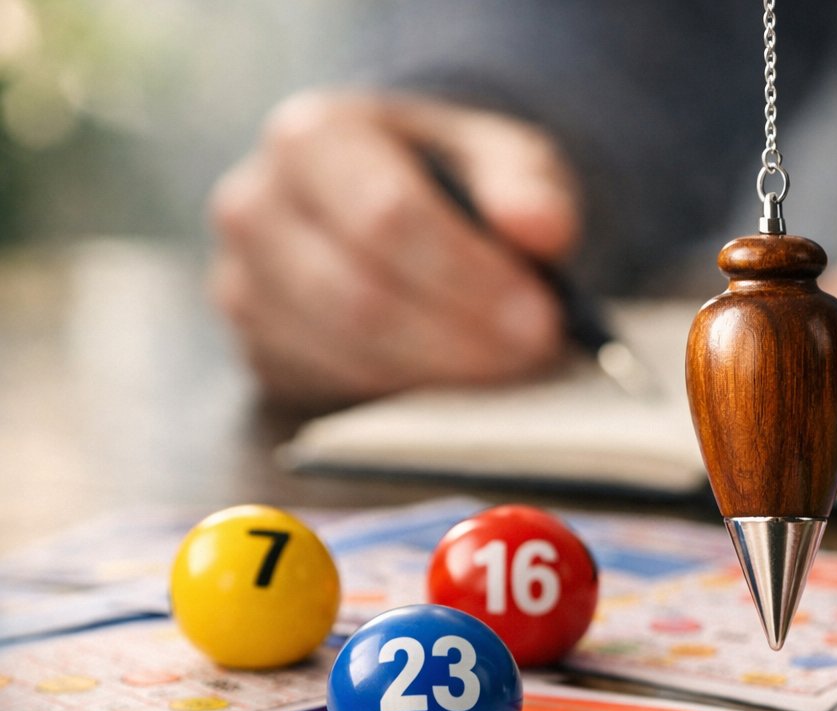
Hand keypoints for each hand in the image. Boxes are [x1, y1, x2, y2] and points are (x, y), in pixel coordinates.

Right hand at [209, 90, 580, 406]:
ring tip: (511, 374)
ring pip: (345, 356)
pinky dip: (408, 401)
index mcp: (313, 136)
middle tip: (534, 358)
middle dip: (458, 341)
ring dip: (439, 379)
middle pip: (359, 298)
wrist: (398, 201)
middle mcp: (255, 207)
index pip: (386, 215)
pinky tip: (461, 388)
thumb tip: (544, 228)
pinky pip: (332, 391)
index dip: (468, 276)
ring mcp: (244, 285)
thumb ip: (526, 184)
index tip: (540, 318)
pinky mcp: (258, 349)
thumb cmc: (451, 178)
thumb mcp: (501, 156)